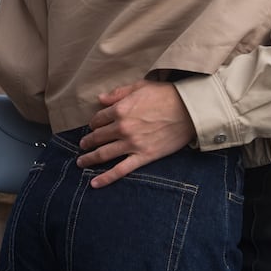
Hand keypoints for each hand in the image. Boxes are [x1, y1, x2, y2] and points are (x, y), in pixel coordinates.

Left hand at [76, 80, 195, 187]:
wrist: (188, 110)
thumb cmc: (166, 95)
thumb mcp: (140, 87)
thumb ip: (118, 93)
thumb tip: (100, 99)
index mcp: (120, 109)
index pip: (98, 119)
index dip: (94, 123)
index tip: (93, 126)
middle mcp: (122, 128)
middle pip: (98, 137)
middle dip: (88, 141)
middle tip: (82, 145)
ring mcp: (132, 144)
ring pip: (103, 154)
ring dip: (89, 158)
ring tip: (81, 161)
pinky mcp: (143, 157)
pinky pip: (120, 170)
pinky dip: (105, 178)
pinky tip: (94, 183)